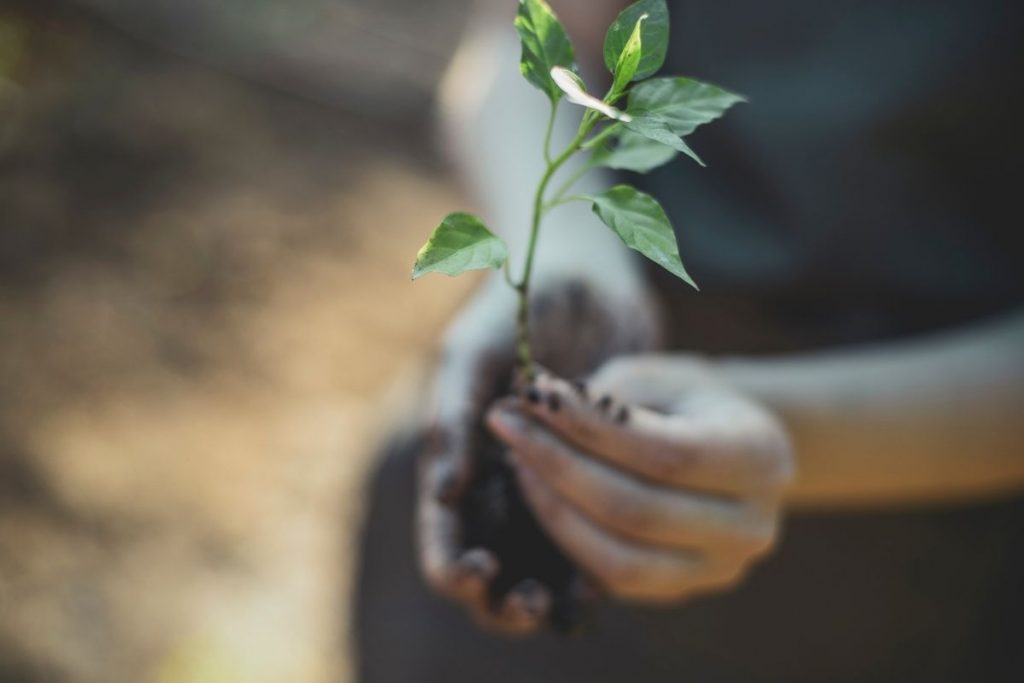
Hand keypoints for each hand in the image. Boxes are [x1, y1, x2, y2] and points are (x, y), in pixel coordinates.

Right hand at [417, 276, 660, 632]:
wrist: (594, 275)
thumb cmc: (523, 300)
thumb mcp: (477, 345)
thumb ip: (453, 411)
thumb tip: (443, 490)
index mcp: (458, 454)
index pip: (443, 532)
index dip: (453, 565)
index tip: (481, 573)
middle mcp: (497, 479)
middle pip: (488, 563)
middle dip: (502, 597)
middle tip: (533, 602)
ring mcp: (545, 482)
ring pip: (538, 562)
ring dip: (548, 590)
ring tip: (568, 598)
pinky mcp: (592, 479)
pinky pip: (590, 537)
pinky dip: (593, 564)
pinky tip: (610, 574)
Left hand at [485, 355, 794, 603]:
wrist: (726, 447)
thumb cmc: (685, 401)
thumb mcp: (657, 378)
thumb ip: (604, 395)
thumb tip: (533, 399)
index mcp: (761, 456)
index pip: (665, 452)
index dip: (590, 427)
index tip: (532, 394)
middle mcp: (752, 525)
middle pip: (637, 510)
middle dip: (558, 464)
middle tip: (507, 424)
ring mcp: (719, 569)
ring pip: (620, 558)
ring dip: (553, 507)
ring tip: (516, 459)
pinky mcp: (682, 591)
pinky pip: (613, 579)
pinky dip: (567, 537)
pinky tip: (537, 494)